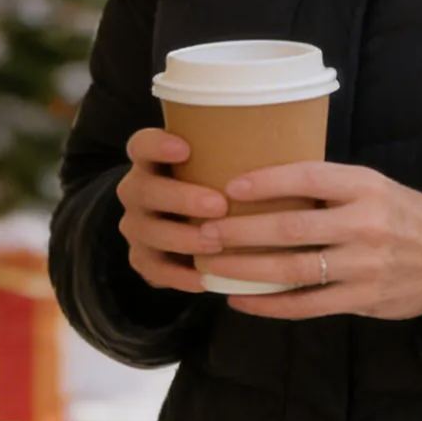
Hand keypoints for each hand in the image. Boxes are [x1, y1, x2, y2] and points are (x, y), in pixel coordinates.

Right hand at [114, 127, 229, 293]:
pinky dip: (180, 276)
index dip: (157, 145)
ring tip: (216, 243)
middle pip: (145, 190)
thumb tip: (285, 141)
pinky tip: (206, 279)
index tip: (185, 148)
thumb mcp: (213, 163)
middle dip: (181, 198)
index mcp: (149, 160)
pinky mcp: (142, 259)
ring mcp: (136, 226)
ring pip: (149, 231)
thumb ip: (232, 153)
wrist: (182, 223)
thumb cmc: (210, 183)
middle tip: (219, 205)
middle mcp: (136, 190)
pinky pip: (156, 270)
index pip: (141, 145)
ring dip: (182, 238)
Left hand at [209, 160, 421, 320]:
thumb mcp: (372, 186)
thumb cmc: (400, 214)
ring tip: (211, 266)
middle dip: (241, 231)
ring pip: (292, 270)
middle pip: (291, 228)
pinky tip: (240, 300)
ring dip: (246, 269)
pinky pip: (305, 305)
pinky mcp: (360, 299)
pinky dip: (269, 304)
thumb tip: (264, 180)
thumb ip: (328, 187)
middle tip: (204, 231)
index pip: (308, 178)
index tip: (229, 186)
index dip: (266, 181)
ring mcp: (362, 265)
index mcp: (364, 187)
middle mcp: (363, 224)